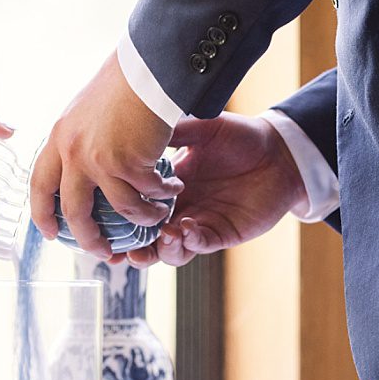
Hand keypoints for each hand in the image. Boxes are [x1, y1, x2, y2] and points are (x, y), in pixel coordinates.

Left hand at [31, 53, 182, 257]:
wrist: (145, 68)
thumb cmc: (122, 82)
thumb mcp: (84, 111)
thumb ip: (78, 138)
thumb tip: (80, 163)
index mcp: (58, 139)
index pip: (40, 185)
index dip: (42, 213)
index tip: (48, 233)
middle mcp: (73, 153)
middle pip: (75, 212)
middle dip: (89, 239)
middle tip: (102, 251)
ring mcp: (100, 161)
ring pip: (120, 210)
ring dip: (143, 219)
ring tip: (159, 217)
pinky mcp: (130, 164)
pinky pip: (148, 195)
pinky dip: (163, 197)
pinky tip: (174, 190)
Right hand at [124, 112, 305, 268]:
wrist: (279, 151)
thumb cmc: (240, 137)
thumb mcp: (201, 129)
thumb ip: (171, 132)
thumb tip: (137, 128)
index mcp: (166, 185)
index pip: (133, 207)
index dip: (116, 218)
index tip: (98, 220)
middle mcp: (178, 208)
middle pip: (145, 238)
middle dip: (131, 248)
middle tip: (120, 251)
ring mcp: (199, 223)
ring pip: (169, 251)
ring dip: (159, 250)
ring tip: (159, 236)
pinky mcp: (222, 234)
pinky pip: (199, 245)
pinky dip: (188, 242)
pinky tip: (184, 229)